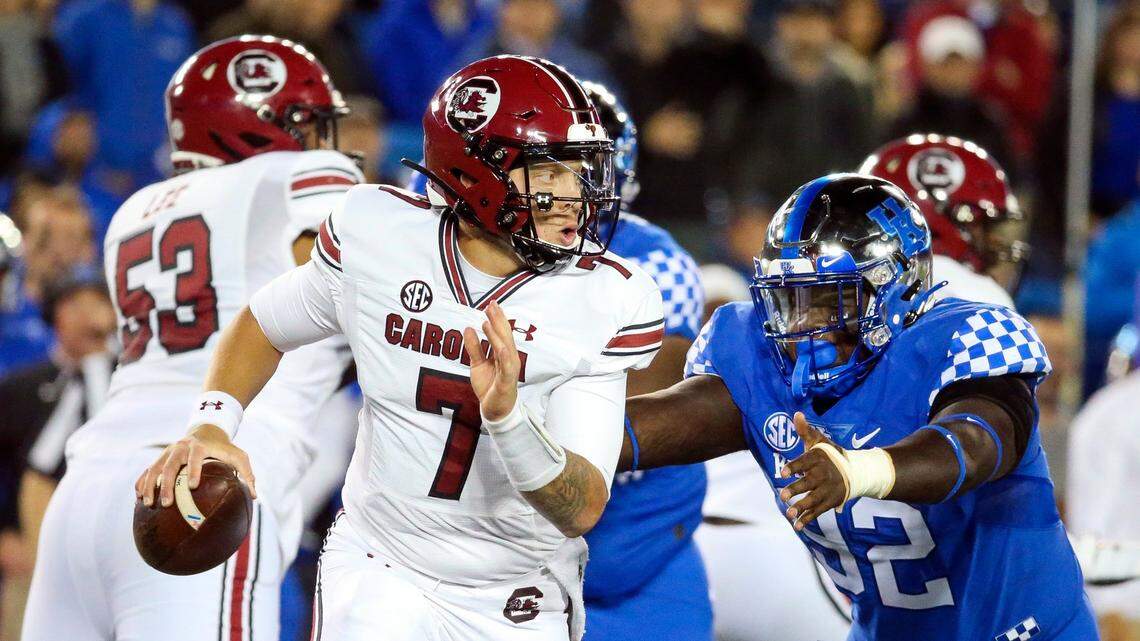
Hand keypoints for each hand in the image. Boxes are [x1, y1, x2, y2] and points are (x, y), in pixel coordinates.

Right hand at [135, 424, 255, 507]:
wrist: (206, 431)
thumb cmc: (224, 448)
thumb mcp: (239, 456)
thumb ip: (247, 474)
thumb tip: (254, 496)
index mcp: (199, 447)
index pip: (195, 458)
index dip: (193, 470)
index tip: (192, 486)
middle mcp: (181, 448)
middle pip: (170, 465)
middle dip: (167, 484)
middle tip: (166, 503)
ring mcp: (168, 452)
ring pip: (155, 468)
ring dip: (150, 485)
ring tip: (147, 503)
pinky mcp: (161, 458)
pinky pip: (148, 470)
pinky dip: (142, 482)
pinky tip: (138, 496)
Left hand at [463, 302, 520, 421]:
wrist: (495, 410)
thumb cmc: (490, 386)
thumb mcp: (477, 364)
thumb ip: (474, 347)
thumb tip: (467, 328)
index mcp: (503, 353)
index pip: (501, 332)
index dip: (497, 318)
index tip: (491, 304)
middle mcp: (509, 358)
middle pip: (504, 336)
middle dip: (498, 320)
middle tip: (491, 305)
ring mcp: (510, 369)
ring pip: (504, 348)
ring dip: (497, 334)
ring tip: (488, 321)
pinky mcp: (507, 381)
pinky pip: (506, 367)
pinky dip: (504, 356)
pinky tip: (501, 346)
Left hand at [778, 412, 848, 530]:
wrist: (857, 471)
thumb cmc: (831, 454)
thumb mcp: (820, 441)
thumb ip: (805, 431)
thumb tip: (796, 414)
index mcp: (819, 458)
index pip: (805, 461)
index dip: (794, 467)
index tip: (783, 473)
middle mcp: (824, 474)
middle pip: (809, 483)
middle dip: (796, 489)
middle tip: (783, 496)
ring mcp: (828, 489)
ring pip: (813, 499)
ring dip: (802, 507)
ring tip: (789, 513)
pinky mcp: (831, 501)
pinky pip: (818, 511)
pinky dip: (808, 519)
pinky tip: (797, 525)